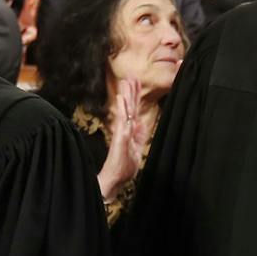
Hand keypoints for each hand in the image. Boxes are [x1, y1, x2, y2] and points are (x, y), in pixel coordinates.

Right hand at [96, 77, 146, 202]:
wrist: (115, 179)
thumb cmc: (124, 166)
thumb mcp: (136, 148)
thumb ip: (138, 135)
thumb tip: (140, 123)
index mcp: (130, 131)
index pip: (133, 110)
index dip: (135, 97)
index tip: (136, 83)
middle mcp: (125, 129)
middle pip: (129, 107)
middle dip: (131, 91)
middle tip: (131, 76)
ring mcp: (121, 132)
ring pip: (125, 110)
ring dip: (126, 95)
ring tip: (126, 81)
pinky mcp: (119, 138)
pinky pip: (121, 121)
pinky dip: (122, 109)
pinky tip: (121, 98)